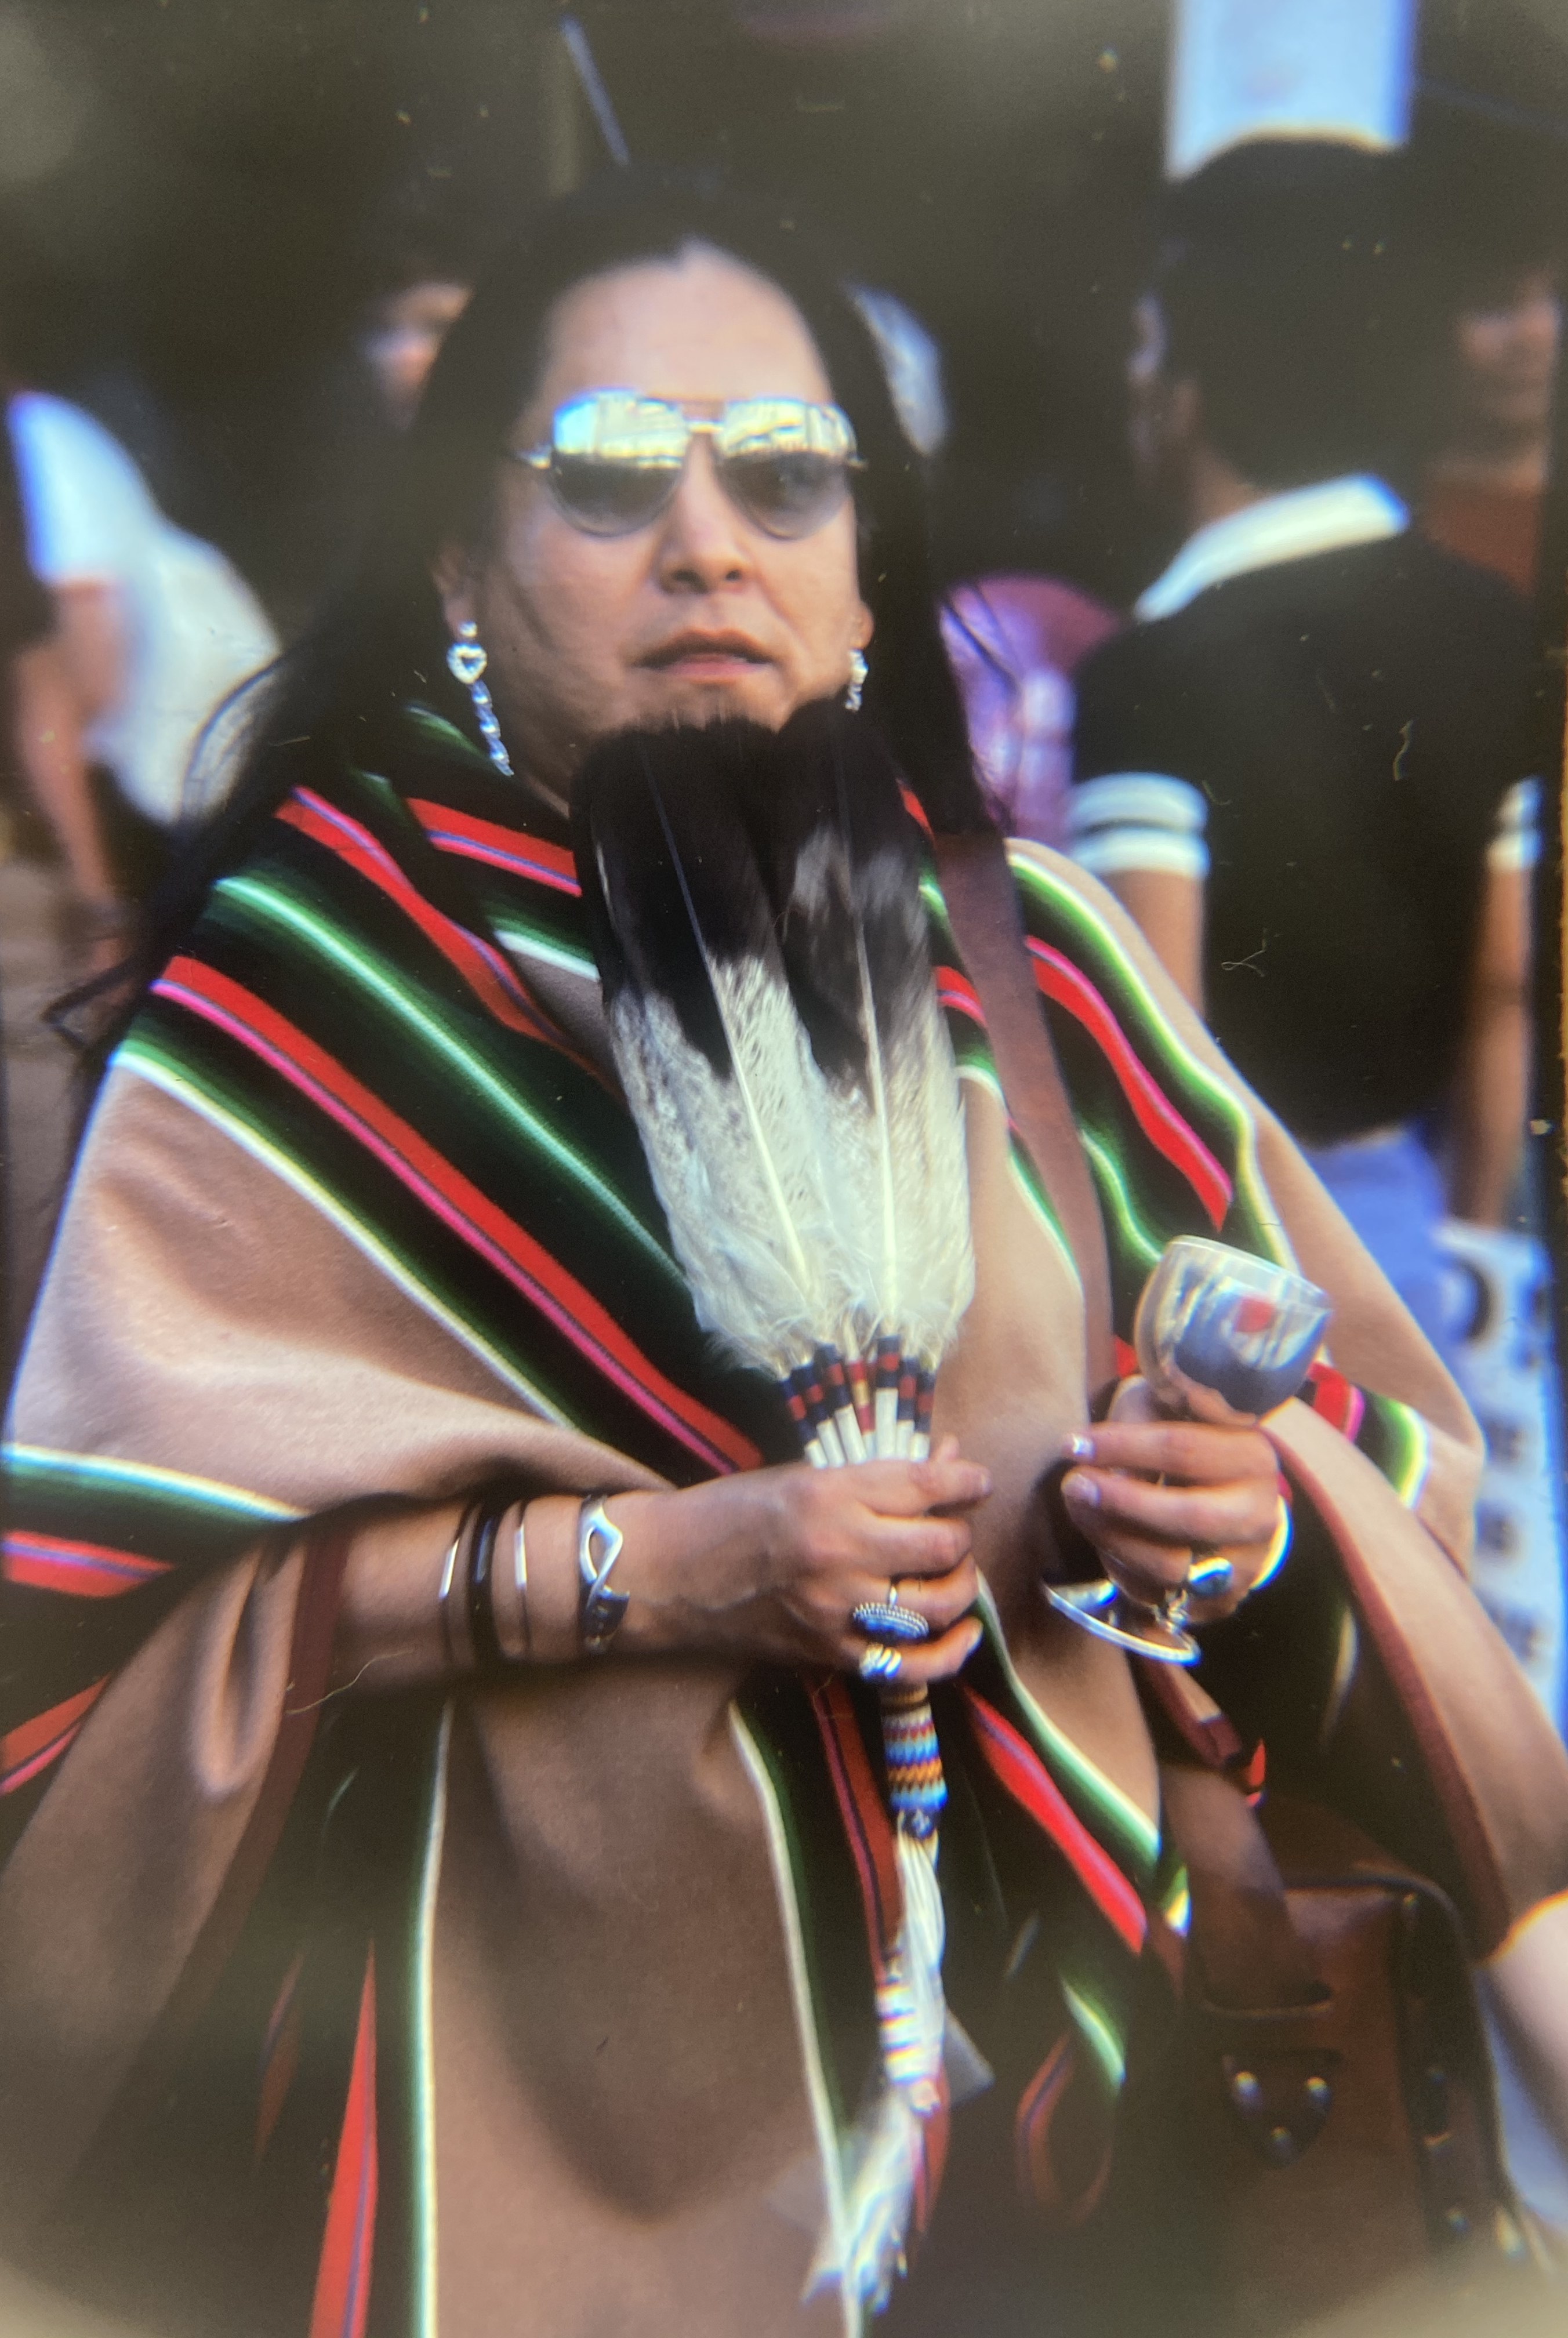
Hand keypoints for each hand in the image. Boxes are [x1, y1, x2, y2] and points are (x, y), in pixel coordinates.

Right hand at [613, 1435, 989, 1680]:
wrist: (668, 1574)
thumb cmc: (729, 1514)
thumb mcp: (800, 1476)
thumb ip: (875, 1477)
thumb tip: (948, 1462)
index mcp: (828, 1495)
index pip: (925, 1486)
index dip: (966, 1482)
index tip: (977, 1482)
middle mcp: (838, 1552)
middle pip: (942, 1546)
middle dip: (960, 1535)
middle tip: (951, 1529)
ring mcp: (836, 1608)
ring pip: (937, 1605)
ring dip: (960, 1587)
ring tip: (951, 1573)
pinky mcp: (829, 1652)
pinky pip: (910, 1664)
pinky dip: (948, 1653)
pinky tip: (964, 1634)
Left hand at [1057, 1377, 1281, 1625]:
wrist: (1215, 1495)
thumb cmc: (1178, 1441)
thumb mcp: (1165, 1410)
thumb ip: (1147, 1416)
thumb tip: (1119, 1431)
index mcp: (1253, 1456)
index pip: (1183, 1450)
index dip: (1123, 1447)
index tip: (1075, 1443)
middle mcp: (1259, 1514)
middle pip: (1188, 1516)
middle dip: (1121, 1500)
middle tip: (1072, 1483)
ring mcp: (1244, 1564)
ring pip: (1171, 1565)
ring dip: (1113, 1536)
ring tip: (1079, 1507)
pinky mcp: (1218, 1601)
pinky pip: (1160, 1596)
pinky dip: (1122, 1570)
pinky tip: (1103, 1539)